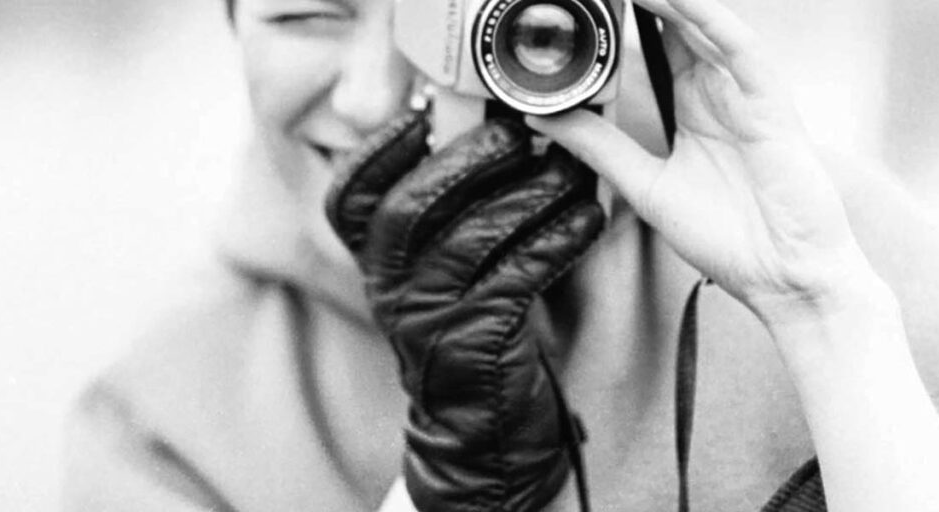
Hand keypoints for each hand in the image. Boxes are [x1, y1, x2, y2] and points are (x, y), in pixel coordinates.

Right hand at [325, 112, 603, 510]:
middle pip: (407, 211)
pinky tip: (589, 218)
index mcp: (376, 263)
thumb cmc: (468, 330)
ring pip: (468, 241)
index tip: (420, 110)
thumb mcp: (438, 274)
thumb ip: (446, 216)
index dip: (378, 149)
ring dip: (527, 197)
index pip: (349, 198)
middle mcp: (391, 288)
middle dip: (463, 162)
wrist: (478, 428)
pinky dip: (558, 241)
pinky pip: (518, 278)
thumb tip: (488, 133)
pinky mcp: (476, 343)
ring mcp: (430, 318)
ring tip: (570, 172)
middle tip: (514, 131)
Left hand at [529, 0, 877, 327]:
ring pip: (705, 24)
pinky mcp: (770, 103)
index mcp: (694, 107)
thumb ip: (599, 147)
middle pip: (680, 22)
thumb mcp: (645, 185)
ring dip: (667, 1)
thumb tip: (544, 119)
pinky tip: (675, 2)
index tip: (590, 1)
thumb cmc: (729, 237)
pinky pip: (738, 48)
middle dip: (643, 3)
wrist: (779, 277)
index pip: (659, 43)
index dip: (627, 14)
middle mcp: (720, 91)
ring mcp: (746, 93)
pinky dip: (707, 19)